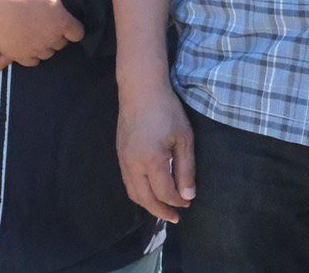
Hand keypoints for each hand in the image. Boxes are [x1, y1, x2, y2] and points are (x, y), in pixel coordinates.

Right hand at [0, 0, 91, 66]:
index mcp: (61, 22)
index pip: (78, 33)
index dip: (74, 26)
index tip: (66, 20)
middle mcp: (51, 39)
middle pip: (62, 44)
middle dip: (59, 35)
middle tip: (49, 23)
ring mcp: (34, 49)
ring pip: (48, 54)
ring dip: (46, 45)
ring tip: (38, 32)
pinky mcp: (18, 55)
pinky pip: (32, 62)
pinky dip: (32, 54)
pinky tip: (27, 42)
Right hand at [117, 82, 196, 223]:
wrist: (141, 90)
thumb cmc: (167, 111)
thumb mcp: (184, 138)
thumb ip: (186, 169)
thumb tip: (188, 196)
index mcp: (152, 161)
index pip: (165, 193)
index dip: (178, 201)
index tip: (189, 203)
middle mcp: (133, 165)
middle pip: (146, 199)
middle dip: (161, 211)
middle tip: (176, 217)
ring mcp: (123, 161)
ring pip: (134, 193)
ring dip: (148, 205)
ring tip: (163, 209)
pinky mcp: (119, 155)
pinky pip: (128, 182)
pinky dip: (139, 193)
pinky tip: (150, 192)